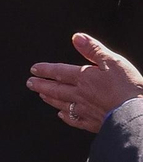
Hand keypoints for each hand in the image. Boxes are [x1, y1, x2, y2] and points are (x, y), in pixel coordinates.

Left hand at [28, 33, 142, 132]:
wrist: (135, 112)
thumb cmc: (128, 86)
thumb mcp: (113, 61)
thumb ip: (93, 50)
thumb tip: (76, 38)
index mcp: (84, 78)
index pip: (59, 72)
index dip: (46, 70)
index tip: (34, 70)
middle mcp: (80, 94)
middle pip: (56, 89)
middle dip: (41, 85)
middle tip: (30, 83)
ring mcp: (85, 110)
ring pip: (62, 104)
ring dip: (50, 99)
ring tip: (42, 95)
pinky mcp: (93, 123)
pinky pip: (74, 120)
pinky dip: (66, 117)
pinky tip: (61, 115)